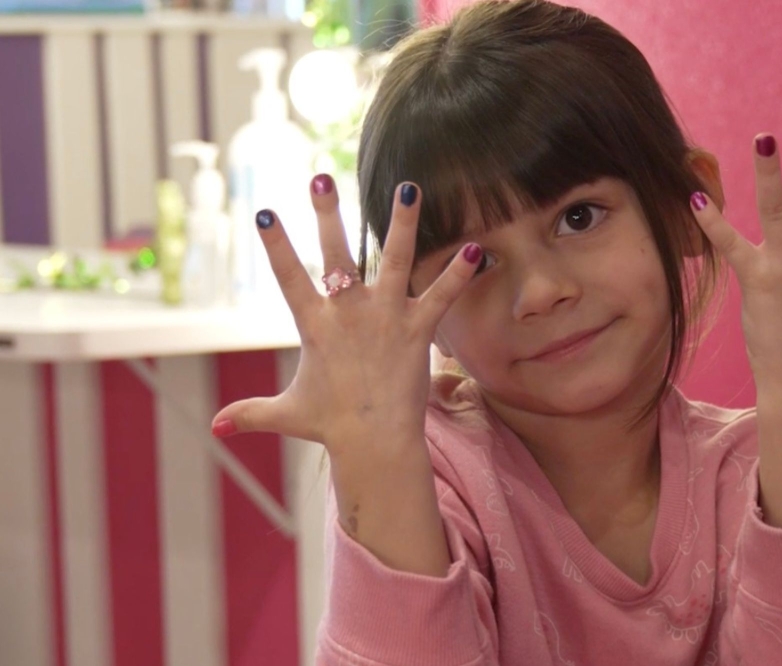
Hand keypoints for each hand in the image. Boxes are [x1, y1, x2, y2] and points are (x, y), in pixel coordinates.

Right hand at [210, 177, 481, 452]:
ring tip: (409, 186)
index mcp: (315, 325)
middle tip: (320, 178)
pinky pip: (440, 295)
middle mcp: (349, 313)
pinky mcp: (418, 329)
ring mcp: (385, 317)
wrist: (374, 444)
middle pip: (336, 254)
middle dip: (326, 214)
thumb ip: (252, 413)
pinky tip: (475, 248)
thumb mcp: (286, 414)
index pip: (288, 277)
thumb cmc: (331, 427)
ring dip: (402, 222)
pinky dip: (458, 273)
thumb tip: (215, 429)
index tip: (263, 211)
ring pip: (394, 259)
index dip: (275, 244)